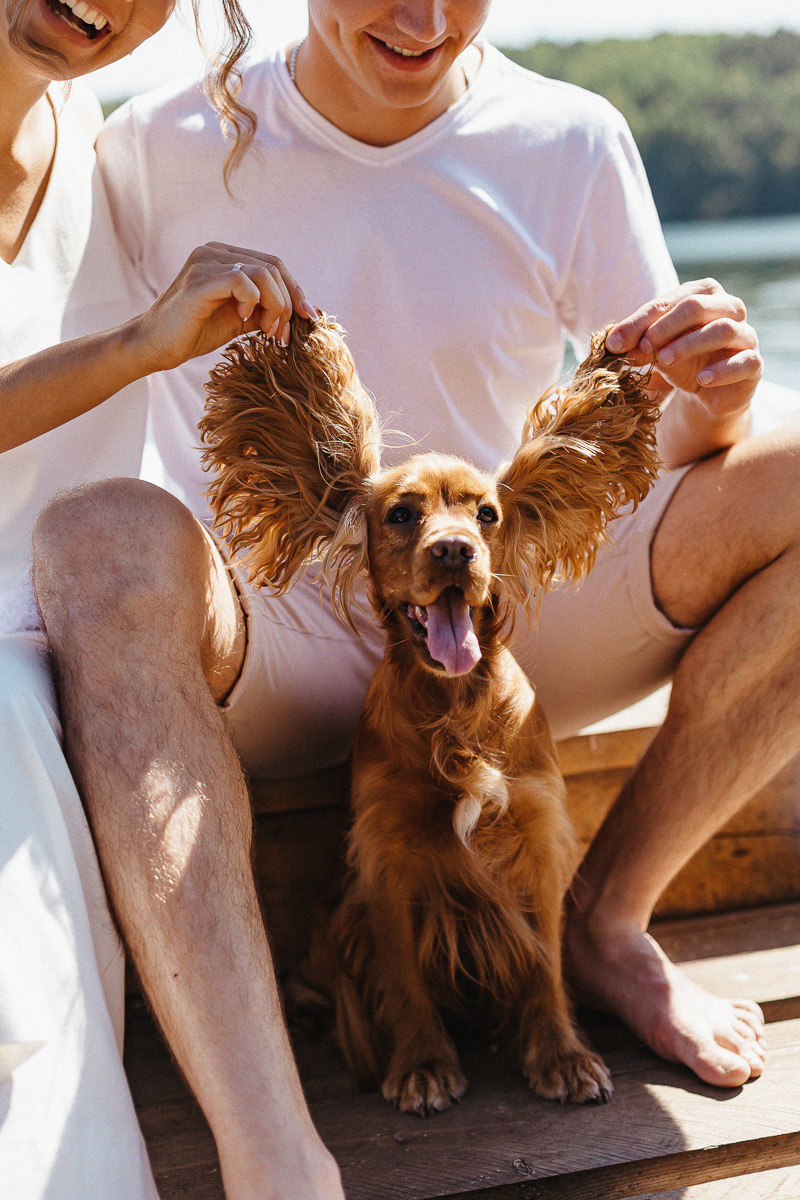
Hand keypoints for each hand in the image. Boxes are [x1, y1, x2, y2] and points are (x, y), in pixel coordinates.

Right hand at [131, 242, 318, 372]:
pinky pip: (242, 281)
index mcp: (224, 255)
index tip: (307, 319)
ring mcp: (205, 262)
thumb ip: (265, 307)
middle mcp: (215, 251)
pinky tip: (245, 319)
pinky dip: (253, 302)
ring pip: (263, 273)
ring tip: (267, 330)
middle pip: (273, 267)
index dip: (295, 291)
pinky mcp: (199, 281)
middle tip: (282, 334)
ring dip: (275, 306)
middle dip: (287, 303)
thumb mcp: (240, 317)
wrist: (156, 346)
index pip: (273, 264)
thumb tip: (303, 310)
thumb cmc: (195, 332)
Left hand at [606, 278, 762, 421]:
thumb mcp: (655, 351)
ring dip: (689, 345)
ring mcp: (746, 334)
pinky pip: (745, 361)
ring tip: (663, 361)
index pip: (670, 300)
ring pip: (723, 330)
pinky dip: (721, 370)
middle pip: (698, 305)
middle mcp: (729, 308)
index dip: (640, 321)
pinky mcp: (755, 363)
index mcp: (703, 294)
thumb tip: (612, 343)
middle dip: (666, 327)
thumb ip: (638, 343)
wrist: (708, 393)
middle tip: (644, 347)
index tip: (615, 343)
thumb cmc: (682, 362)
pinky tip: (701, 380)